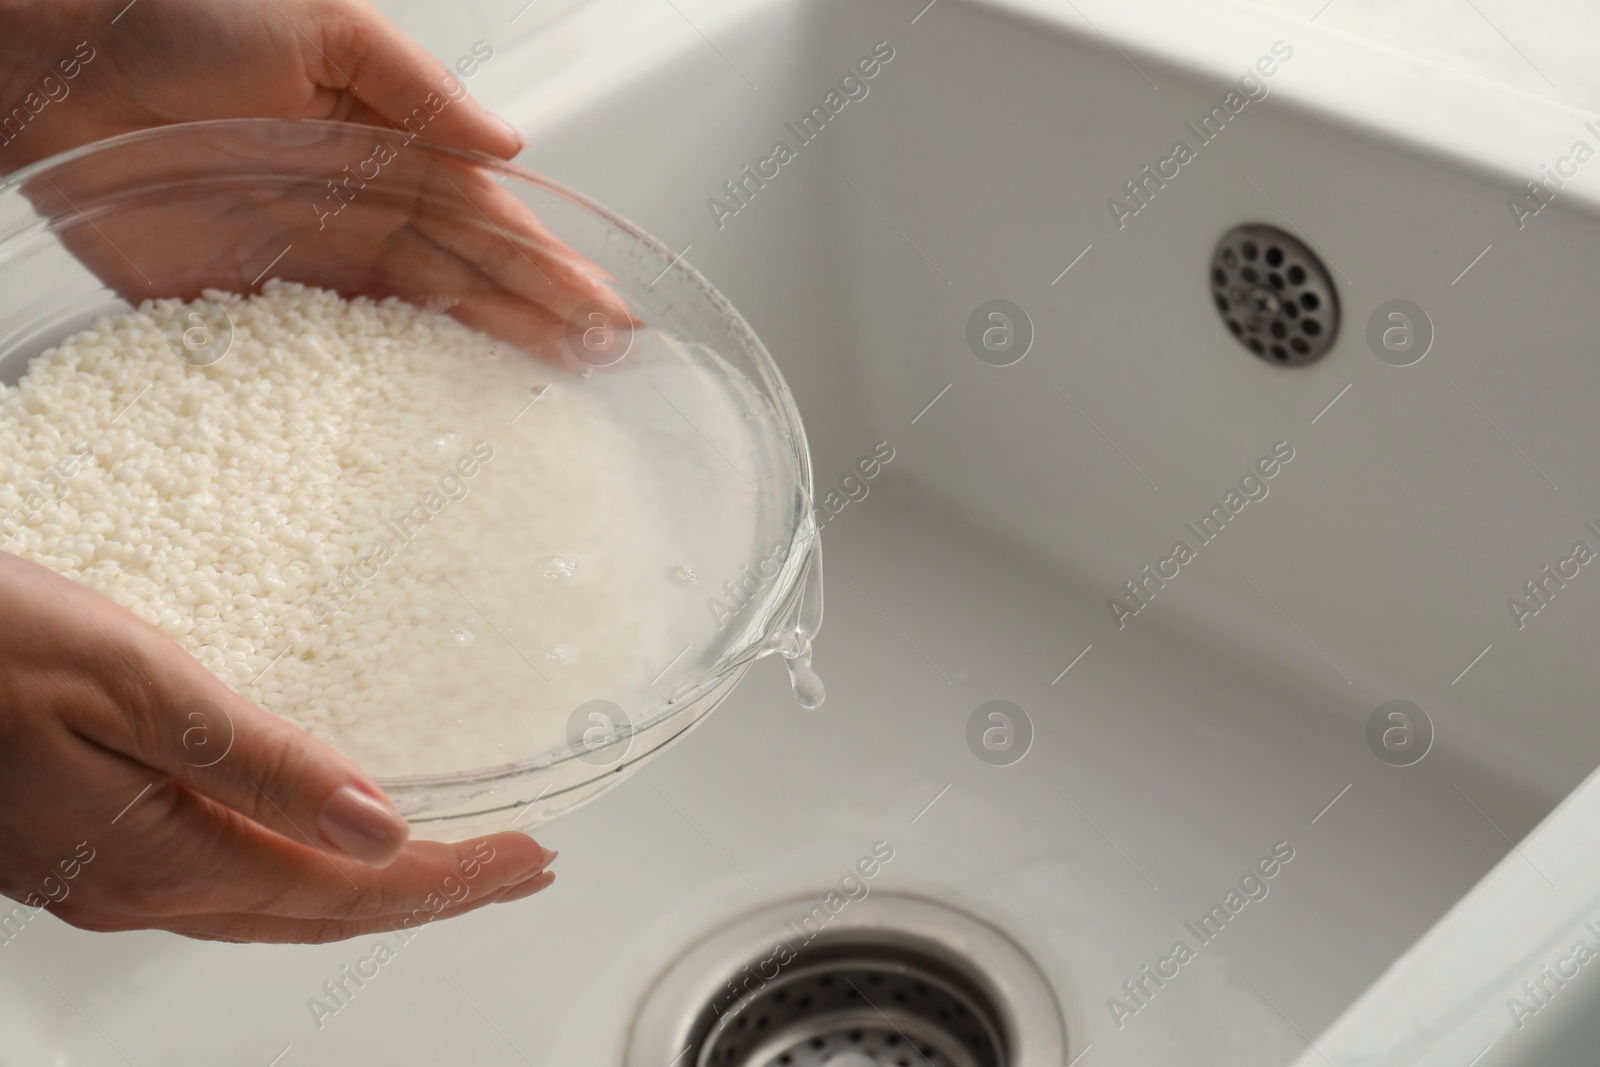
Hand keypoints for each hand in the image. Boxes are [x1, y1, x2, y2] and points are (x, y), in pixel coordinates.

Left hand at [0, 0, 625, 358]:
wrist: (54, 62)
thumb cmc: (180, 15)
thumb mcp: (322, 25)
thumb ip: (417, 88)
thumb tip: (507, 147)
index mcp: (389, 149)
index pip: (488, 221)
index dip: (549, 265)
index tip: (605, 308)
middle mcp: (358, 213)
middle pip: (463, 282)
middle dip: (536, 323)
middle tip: (599, 366)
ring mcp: (305, 268)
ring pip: (409, 327)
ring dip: (477, 361)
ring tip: (543, 395)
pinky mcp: (239, 309)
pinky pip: (317, 360)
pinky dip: (370, 393)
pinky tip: (422, 419)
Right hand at [0, 551, 557, 943]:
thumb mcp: (140, 684)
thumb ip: (265, 765)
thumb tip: (382, 827)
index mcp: (164, 854)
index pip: (350, 889)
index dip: (452, 879)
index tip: (531, 858)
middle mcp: (141, 888)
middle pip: (326, 912)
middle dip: (437, 893)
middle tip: (523, 868)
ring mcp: (109, 879)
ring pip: (280, 906)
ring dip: (379, 888)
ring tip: (459, 863)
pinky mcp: (89, 849)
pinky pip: (232, 884)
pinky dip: (309, 874)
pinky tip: (332, 849)